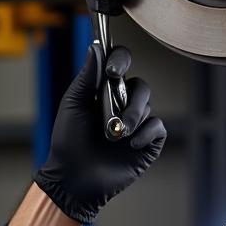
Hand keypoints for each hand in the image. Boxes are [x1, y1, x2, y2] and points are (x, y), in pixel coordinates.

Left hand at [33, 46, 165, 223]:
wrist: (74, 178)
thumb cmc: (68, 141)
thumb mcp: (73, 105)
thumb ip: (86, 77)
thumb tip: (95, 48)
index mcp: (103, 91)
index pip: (119, 64)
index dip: (120, 60)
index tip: (112, 71)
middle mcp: (122, 104)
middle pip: (140, 85)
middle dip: (128, 98)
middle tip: (113, 116)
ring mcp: (135, 123)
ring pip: (147, 106)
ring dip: (132, 118)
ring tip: (115, 135)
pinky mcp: (147, 143)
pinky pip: (157, 127)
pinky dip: (145, 133)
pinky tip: (130, 144)